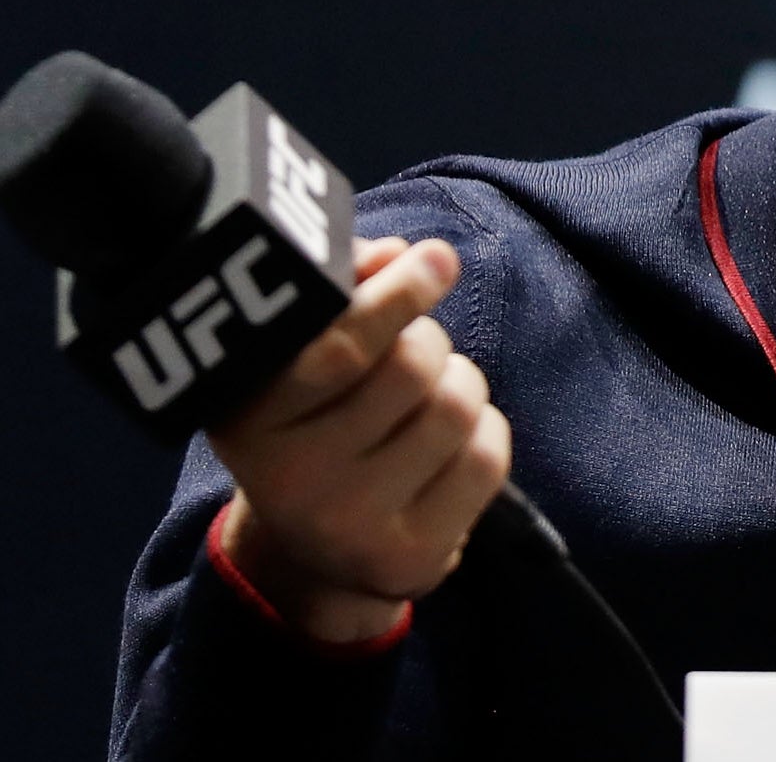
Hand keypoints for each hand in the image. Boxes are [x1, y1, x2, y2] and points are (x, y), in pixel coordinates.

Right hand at [208, 235, 512, 643]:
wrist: (313, 549)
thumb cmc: (320, 415)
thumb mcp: (304, 352)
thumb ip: (344, 289)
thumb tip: (399, 256)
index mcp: (249, 416)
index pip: (342, 348)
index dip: (399, 294)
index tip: (435, 258)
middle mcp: (289, 480)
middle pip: (413, 369)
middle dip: (430, 340)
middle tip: (417, 350)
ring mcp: (349, 527)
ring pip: (457, 407)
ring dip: (460, 383)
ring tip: (429, 399)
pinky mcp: (407, 559)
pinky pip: (487, 459)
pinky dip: (485, 433)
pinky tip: (447, 448)